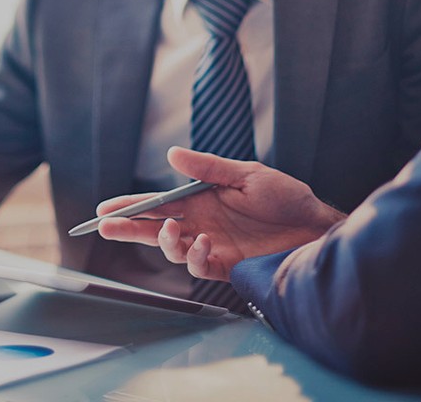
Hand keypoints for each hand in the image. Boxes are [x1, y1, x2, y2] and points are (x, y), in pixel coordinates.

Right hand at [96, 147, 344, 280]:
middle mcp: (201, 223)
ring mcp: (212, 245)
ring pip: (172, 249)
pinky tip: (202, 243)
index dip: (131, 206)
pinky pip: (199, 266)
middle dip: (128, 229)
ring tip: (168, 230)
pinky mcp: (227, 265)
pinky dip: (195, 256)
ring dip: (162, 241)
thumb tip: (171, 155)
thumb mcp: (246, 174)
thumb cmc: (285, 197)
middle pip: (154, 228)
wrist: (316, 228)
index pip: (157, 203)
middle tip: (105, 228)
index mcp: (201, 199)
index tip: (105, 209)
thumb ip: (207, 168)